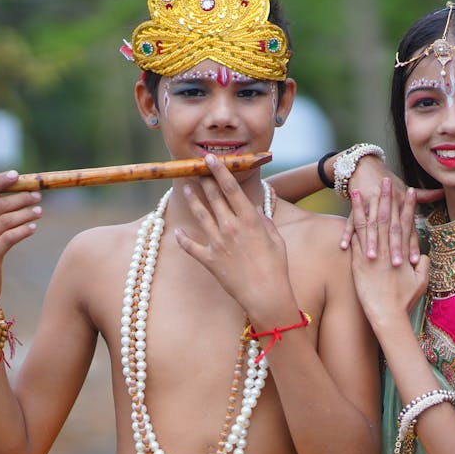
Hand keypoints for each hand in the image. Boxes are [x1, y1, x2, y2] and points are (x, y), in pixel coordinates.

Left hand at [175, 155, 296, 321]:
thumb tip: (254, 209)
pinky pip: (191, 247)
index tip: (211, 159)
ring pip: (200, 215)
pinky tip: (178, 232)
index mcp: (249, 220)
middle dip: (204, 181)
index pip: (231, 188)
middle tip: (197, 170)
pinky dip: (183, 239)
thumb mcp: (275, 238)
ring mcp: (217, 243)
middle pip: (213, 198)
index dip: (220, 171)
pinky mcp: (209, 260)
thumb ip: (264, 221)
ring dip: (193, 200)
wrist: (266, 294)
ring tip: (187, 189)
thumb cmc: (276, 266)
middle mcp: (231, 227)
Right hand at [338, 154, 440, 263]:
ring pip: (371, 227)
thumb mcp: (405, 188)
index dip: (412, 244)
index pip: (408, 229)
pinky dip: (347, 233)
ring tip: (372, 258)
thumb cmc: (389, 182)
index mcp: (401, 204)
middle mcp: (388, 205)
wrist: (367, 166)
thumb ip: (425, 195)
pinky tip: (344, 246)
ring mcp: (371, 205)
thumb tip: (442, 192)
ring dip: (371, 242)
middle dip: (394, 248)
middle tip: (396, 265)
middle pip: (392, 230)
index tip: (415, 261)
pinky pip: (351, 221)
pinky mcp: (357, 205)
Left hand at [349, 178, 428, 324]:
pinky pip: (354, 240)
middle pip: (386, 219)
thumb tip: (423, 256)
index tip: (410, 192)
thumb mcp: (420, 283)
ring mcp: (372, 256)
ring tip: (360, 190)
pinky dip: (351, 226)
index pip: (406, 224)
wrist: (387, 316)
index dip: (409, 207)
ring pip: (368, 226)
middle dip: (387, 198)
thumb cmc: (404, 302)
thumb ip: (423, 266)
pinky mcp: (358, 263)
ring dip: (364, 206)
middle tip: (386, 180)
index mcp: (403, 254)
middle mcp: (387, 251)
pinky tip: (347, 214)